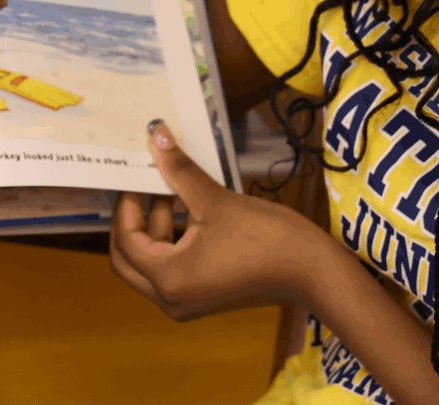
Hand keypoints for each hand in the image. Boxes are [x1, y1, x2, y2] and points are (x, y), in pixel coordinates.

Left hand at [109, 119, 319, 320]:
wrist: (314, 273)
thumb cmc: (269, 240)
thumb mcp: (216, 200)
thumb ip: (179, 170)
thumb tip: (155, 136)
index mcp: (168, 279)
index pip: (125, 241)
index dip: (125, 205)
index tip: (133, 177)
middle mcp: (171, 299)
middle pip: (128, 259)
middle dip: (133, 221)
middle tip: (141, 187)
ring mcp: (187, 302)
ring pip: (150, 264)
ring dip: (154, 229)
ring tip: (169, 191)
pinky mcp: (204, 297)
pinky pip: (172, 269)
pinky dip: (172, 241)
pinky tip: (186, 210)